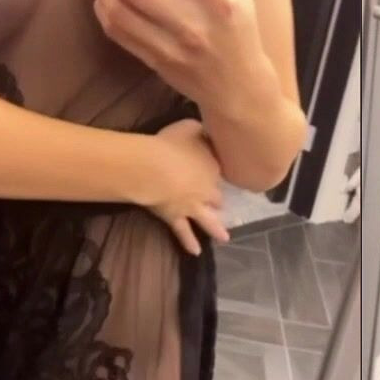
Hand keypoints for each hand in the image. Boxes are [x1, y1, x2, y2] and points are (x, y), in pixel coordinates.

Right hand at [143, 119, 230, 255]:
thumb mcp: (189, 127)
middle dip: (218, 201)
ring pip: (208, 219)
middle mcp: (207, 189)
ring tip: (225, 238)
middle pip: (216, 196)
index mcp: (212, 166)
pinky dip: (189, 242)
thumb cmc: (170, 144)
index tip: (214, 172)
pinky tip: (195, 252)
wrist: (155, 169)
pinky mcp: (177, 217)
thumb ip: (199, 128)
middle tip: (221, 204)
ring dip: (217, 229)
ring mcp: (193, 205)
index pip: (217, 171)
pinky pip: (184, 232)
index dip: (214, 172)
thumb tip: (204, 128)